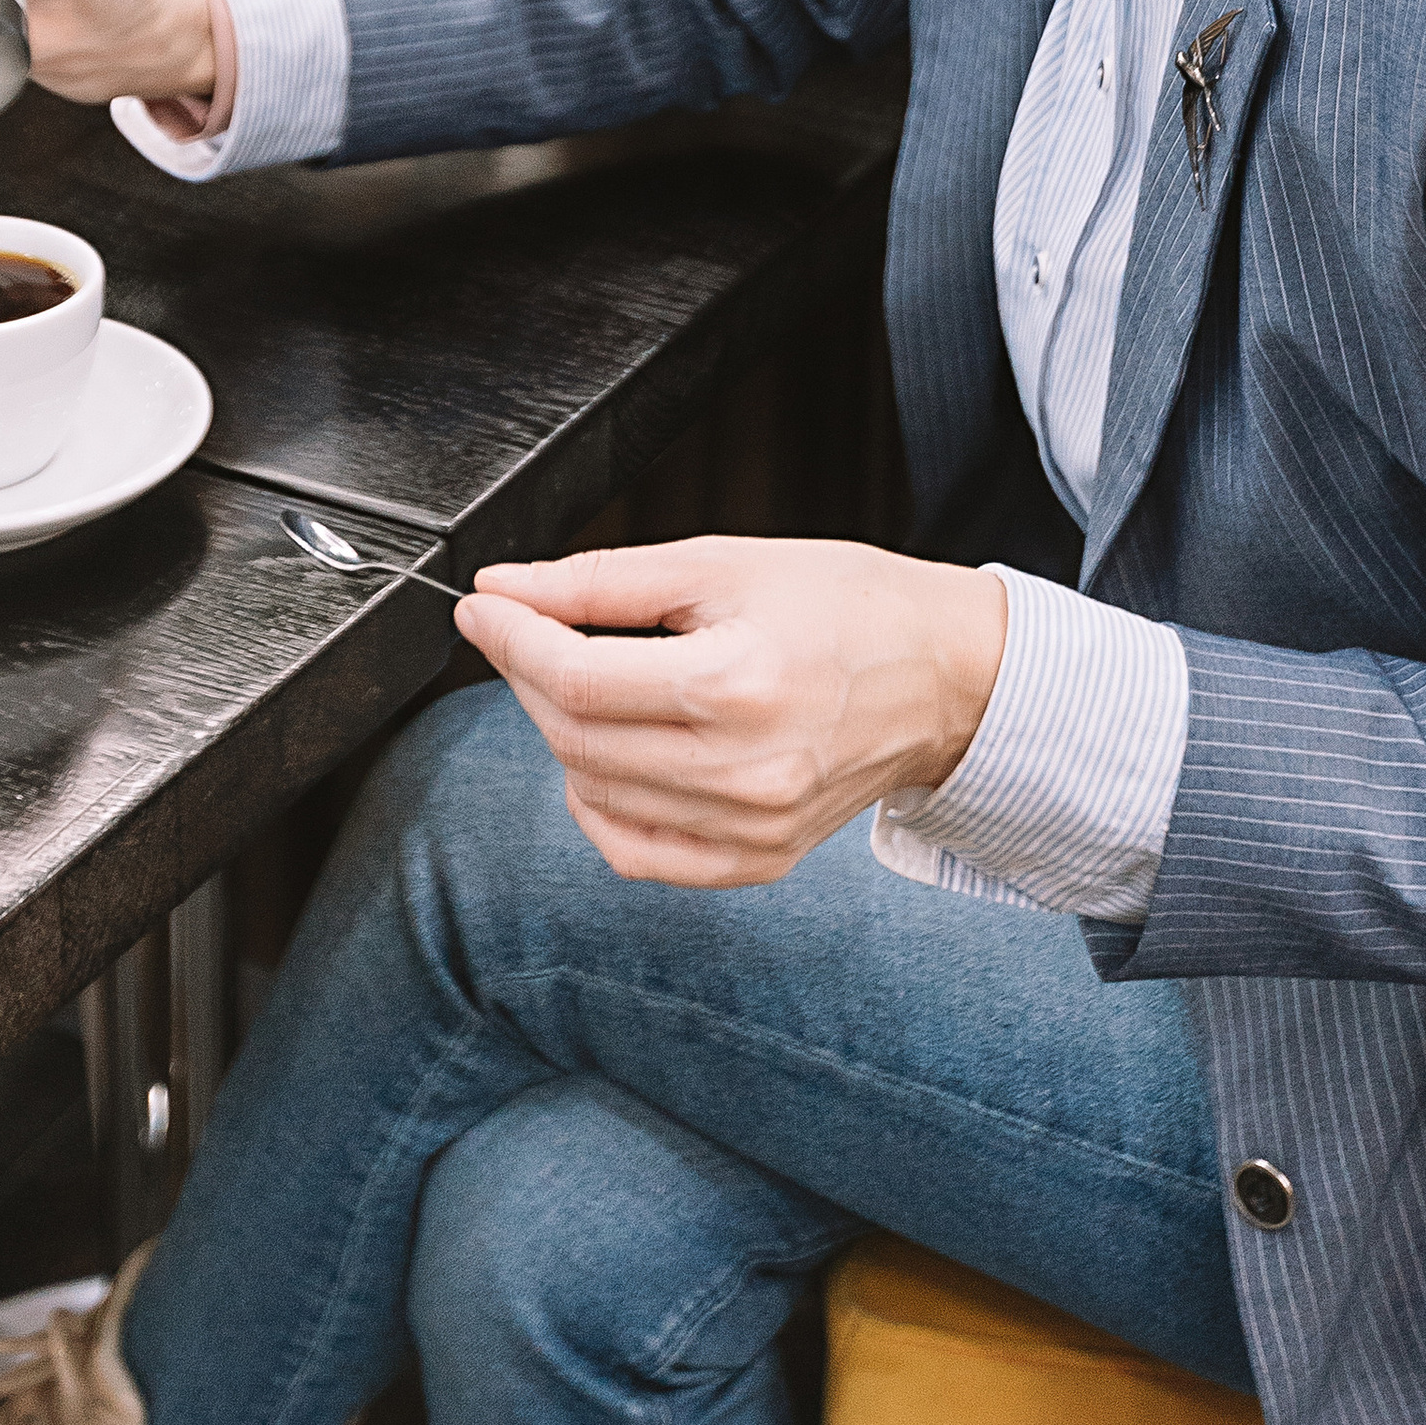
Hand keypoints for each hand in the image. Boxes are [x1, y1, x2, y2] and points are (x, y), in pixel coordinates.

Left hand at [454, 534, 1007, 889]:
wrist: (942, 675)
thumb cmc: (844, 604)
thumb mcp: (721, 563)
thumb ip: (602, 581)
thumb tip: (506, 587)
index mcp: (737, 683)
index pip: (576, 679)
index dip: (510, 638)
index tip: (482, 605)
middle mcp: (744, 771)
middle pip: (574, 738)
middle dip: (527, 676)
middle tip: (525, 628)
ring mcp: (751, 829)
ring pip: (593, 793)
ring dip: (561, 733)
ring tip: (588, 679)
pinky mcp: (757, 861)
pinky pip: (638, 852)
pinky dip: (600, 803)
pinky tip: (614, 753)